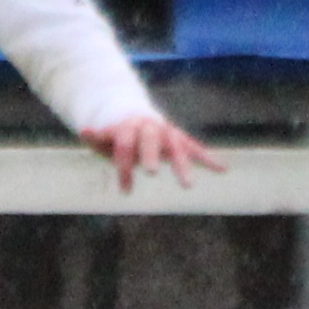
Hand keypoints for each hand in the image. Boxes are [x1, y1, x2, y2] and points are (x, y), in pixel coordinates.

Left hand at [81, 115, 222, 192]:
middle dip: (151, 155)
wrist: (134, 117)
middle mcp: (149, 127)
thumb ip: (97, 138)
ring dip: (183, 165)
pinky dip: (208, 158)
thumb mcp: (104, 140)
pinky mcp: (179, 138)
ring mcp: (166, 132)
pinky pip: (195, 147)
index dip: (123, 167)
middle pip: (150, 141)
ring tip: (188, 186)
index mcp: (128, 127)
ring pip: (176, 146)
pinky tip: (223, 169)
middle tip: (151, 172)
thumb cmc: (116, 137)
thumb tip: (85, 131)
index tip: (125, 191)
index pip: (125, 147)